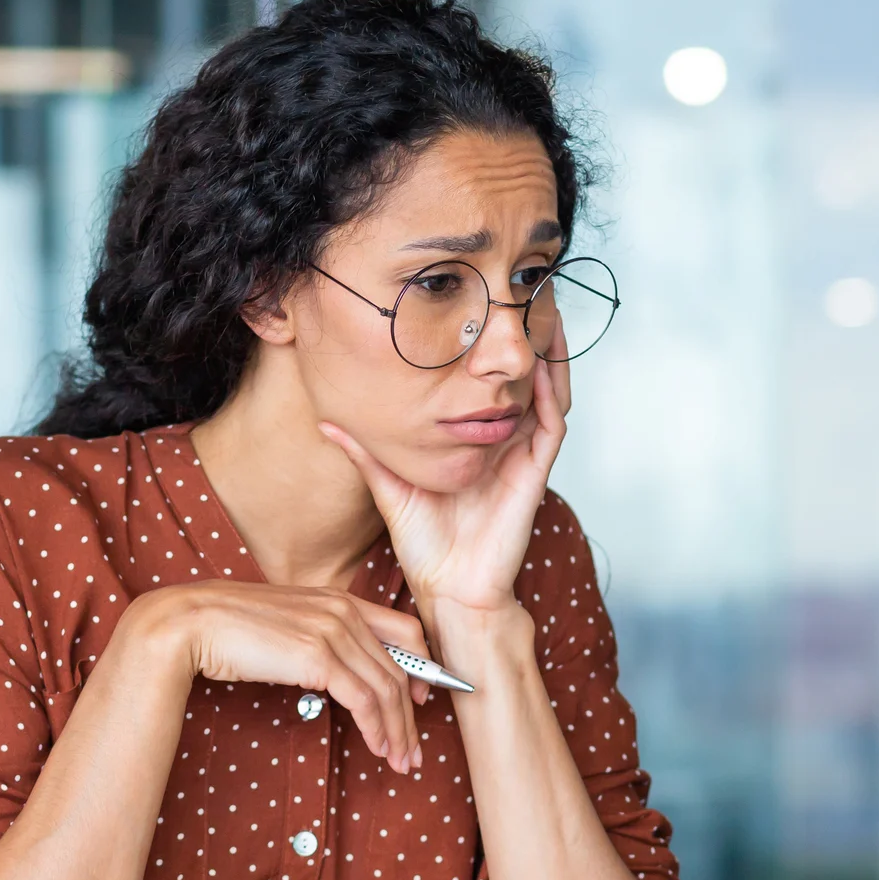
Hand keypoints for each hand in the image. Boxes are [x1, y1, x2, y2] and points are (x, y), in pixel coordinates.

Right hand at [127, 582, 430, 773]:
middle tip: (414, 750)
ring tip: (401, 761)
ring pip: (387, 688)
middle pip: (401, 667)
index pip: (405, 630)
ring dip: (398, 731)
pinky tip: (378, 748)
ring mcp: (332, 631)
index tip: (421, 701)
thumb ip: (317, 641)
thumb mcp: (285, 629)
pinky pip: (365, 699)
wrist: (190, 623)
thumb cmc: (228, 631)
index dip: (423, 667)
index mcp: (338, 599)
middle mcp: (342, 610)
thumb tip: (336, 675)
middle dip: (411, 716)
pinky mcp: (318, 657)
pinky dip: (378, 728)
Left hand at [320, 334, 571, 626]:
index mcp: (478, 440)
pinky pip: (551, 425)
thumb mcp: (388, 484)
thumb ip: (364, 451)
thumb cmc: (424, 544)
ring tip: (545, 311)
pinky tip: (542, 365)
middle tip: (524, 289)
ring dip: (551, 353)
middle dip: (529, 335)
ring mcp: (522, 456)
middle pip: (527, 376)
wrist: (450, 590)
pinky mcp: (533, 474)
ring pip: (548, 392)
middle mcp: (505, 442)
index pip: (491, 382)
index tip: (483, 307)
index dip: (494, 346)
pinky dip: (550, 393)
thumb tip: (327, 419)